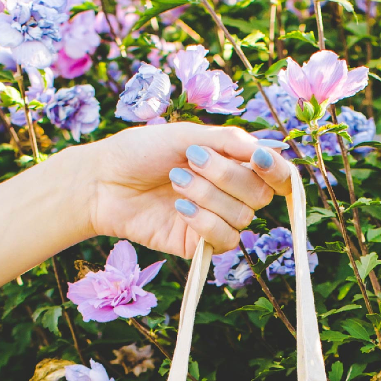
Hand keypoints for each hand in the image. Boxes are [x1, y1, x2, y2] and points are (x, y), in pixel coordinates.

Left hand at [80, 122, 292, 255]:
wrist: (103, 181)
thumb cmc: (141, 152)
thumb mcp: (187, 135)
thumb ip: (229, 142)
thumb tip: (267, 150)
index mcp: (231, 163)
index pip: (274, 174)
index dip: (277, 170)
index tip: (258, 159)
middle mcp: (229, 194)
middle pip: (260, 194)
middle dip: (227, 175)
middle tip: (191, 159)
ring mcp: (216, 221)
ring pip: (242, 217)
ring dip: (208, 195)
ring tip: (175, 180)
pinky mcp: (199, 245)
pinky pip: (224, 239)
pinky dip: (204, 221)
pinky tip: (179, 208)